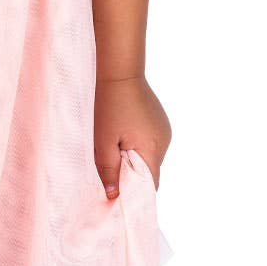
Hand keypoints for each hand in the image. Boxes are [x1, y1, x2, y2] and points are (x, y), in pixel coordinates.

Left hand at [93, 75, 171, 197]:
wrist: (118, 69)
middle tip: (110, 168)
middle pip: (150, 171)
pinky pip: (150, 141)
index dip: (135, 193)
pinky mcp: (158, 119)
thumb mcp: (102, 140)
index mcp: (153, 148)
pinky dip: (137, 143)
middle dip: (131, 174)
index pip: (151, 185)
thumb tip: (113, 195)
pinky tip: (122, 132)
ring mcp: (163, 128)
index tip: (118, 194)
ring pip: (149, 155)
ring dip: (134, 157)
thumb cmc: (108, 104)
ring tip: (114, 145)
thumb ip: (108, 169)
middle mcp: (164, 140)